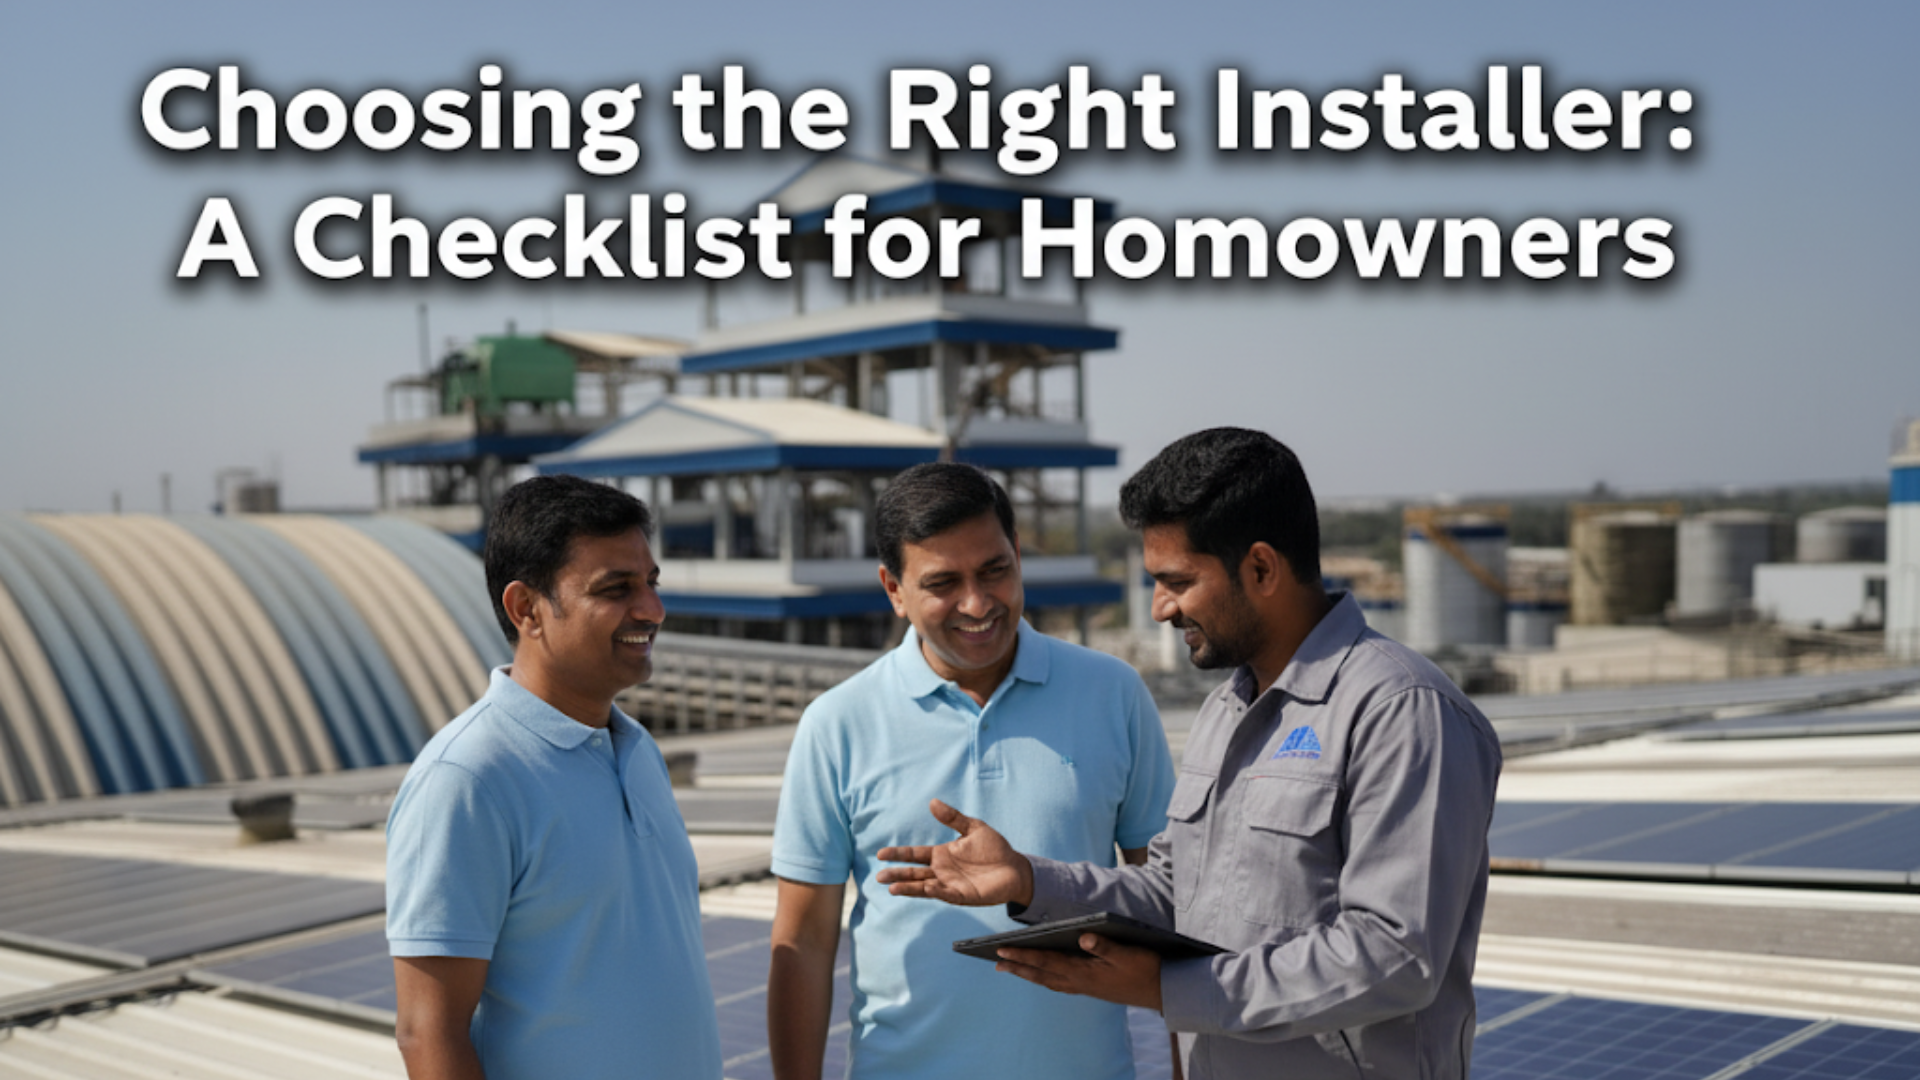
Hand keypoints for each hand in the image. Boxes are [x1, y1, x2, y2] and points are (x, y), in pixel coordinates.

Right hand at [875, 799, 1034, 906]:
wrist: (1015, 868)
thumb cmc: (994, 848)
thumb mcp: (973, 828)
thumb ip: (953, 818)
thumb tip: (932, 802)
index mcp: (942, 855)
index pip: (915, 854)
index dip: (899, 854)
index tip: (881, 854)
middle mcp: (942, 871)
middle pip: (914, 873)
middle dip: (897, 874)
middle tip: (879, 876)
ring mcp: (951, 884)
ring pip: (924, 887)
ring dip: (909, 888)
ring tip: (892, 888)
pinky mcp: (963, 895)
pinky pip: (946, 894)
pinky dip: (935, 892)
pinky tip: (925, 889)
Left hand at [993, 934, 1162, 1010]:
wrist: (1162, 991)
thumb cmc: (1146, 969)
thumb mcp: (1128, 954)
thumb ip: (1105, 946)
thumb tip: (1082, 937)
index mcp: (1084, 973)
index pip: (1047, 962)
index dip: (1024, 955)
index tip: (1002, 951)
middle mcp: (1080, 983)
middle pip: (1042, 974)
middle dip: (1018, 967)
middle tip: (996, 961)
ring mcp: (1085, 987)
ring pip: (1049, 980)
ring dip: (1029, 974)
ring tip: (1011, 967)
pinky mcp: (1091, 988)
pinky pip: (1060, 984)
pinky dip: (1045, 978)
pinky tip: (1043, 975)